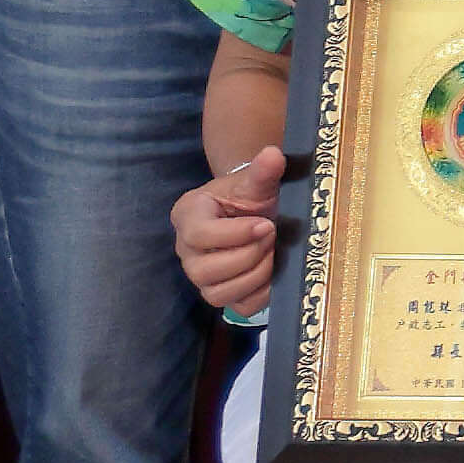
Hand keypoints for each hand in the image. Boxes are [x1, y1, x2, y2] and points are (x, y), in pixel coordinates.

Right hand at [171, 144, 288, 314]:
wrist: (257, 212)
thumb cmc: (249, 197)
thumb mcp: (255, 182)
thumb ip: (262, 171)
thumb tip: (273, 154)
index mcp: (189, 216)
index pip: (198, 235)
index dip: (234, 234)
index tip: (266, 224)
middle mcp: (187, 250)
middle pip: (204, 270)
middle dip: (247, 256)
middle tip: (273, 237)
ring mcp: (202, 276)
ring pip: (217, 293)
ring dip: (254, 277)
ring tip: (274, 254)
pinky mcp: (222, 293)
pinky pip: (238, 308)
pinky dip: (260, 295)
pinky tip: (276, 274)